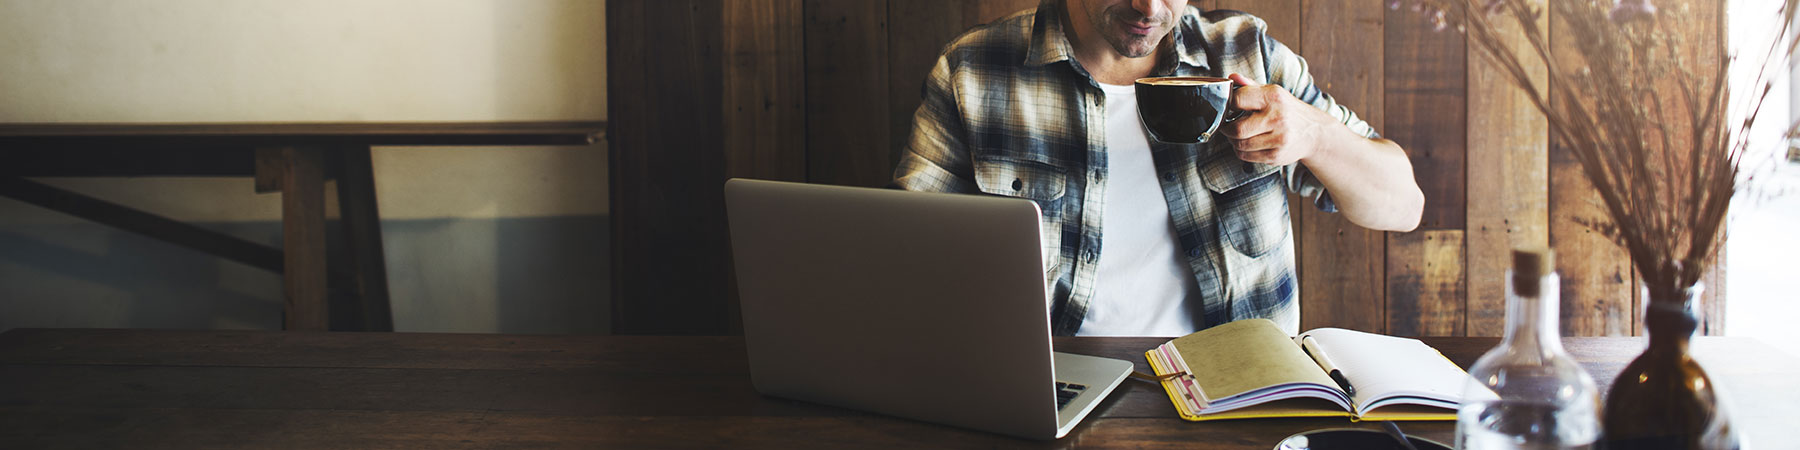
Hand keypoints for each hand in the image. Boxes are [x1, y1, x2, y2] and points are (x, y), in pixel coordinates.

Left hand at [1222, 73, 1338, 165]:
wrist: (1314, 132)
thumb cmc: (1288, 111)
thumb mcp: (1273, 93)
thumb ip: (1250, 86)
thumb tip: (1232, 77)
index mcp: (1274, 97)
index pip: (1238, 99)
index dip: (1228, 105)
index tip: (1228, 108)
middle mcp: (1278, 117)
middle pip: (1236, 129)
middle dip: (1228, 129)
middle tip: (1229, 126)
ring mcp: (1279, 138)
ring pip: (1240, 145)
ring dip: (1234, 141)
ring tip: (1241, 135)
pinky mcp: (1277, 155)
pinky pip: (1246, 156)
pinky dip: (1242, 151)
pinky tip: (1250, 144)